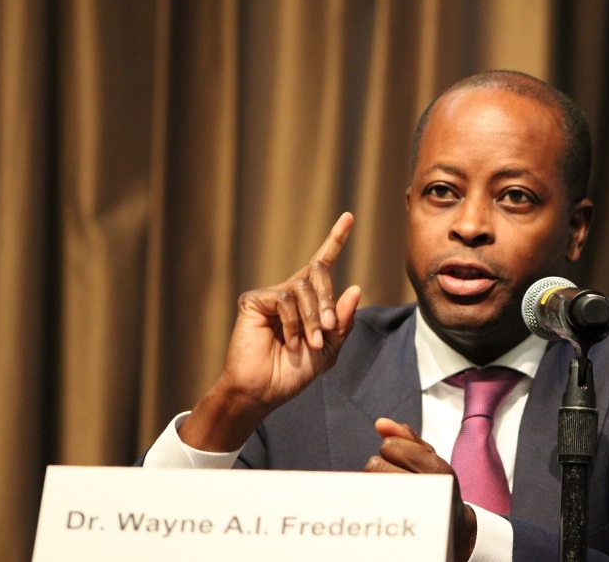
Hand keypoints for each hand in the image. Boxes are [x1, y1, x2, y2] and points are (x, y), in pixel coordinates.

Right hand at [179, 213, 360, 450]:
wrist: (265, 391)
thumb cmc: (294, 373)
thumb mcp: (328, 349)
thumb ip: (341, 322)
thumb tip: (355, 288)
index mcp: (307, 302)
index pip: (322, 264)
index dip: (335, 240)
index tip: (349, 217)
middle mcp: (289, 292)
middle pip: (318, 276)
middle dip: (327, 303)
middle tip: (326, 331)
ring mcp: (270, 296)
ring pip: (302, 289)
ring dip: (312, 319)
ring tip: (309, 343)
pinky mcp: (253, 301)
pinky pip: (283, 299)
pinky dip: (292, 322)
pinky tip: (289, 341)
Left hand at [365, 418, 476, 561]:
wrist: (454, 530)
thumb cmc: (439, 486)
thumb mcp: (430, 457)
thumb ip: (406, 438)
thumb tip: (380, 423)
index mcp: (437, 470)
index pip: (389, 446)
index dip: (393, 450)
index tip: (406, 460)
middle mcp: (426, 491)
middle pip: (374, 465)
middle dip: (383, 466)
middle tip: (399, 476)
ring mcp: (411, 513)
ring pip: (369, 484)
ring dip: (377, 483)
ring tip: (396, 490)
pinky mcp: (400, 529)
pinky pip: (369, 505)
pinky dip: (373, 500)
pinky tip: (388, 504)